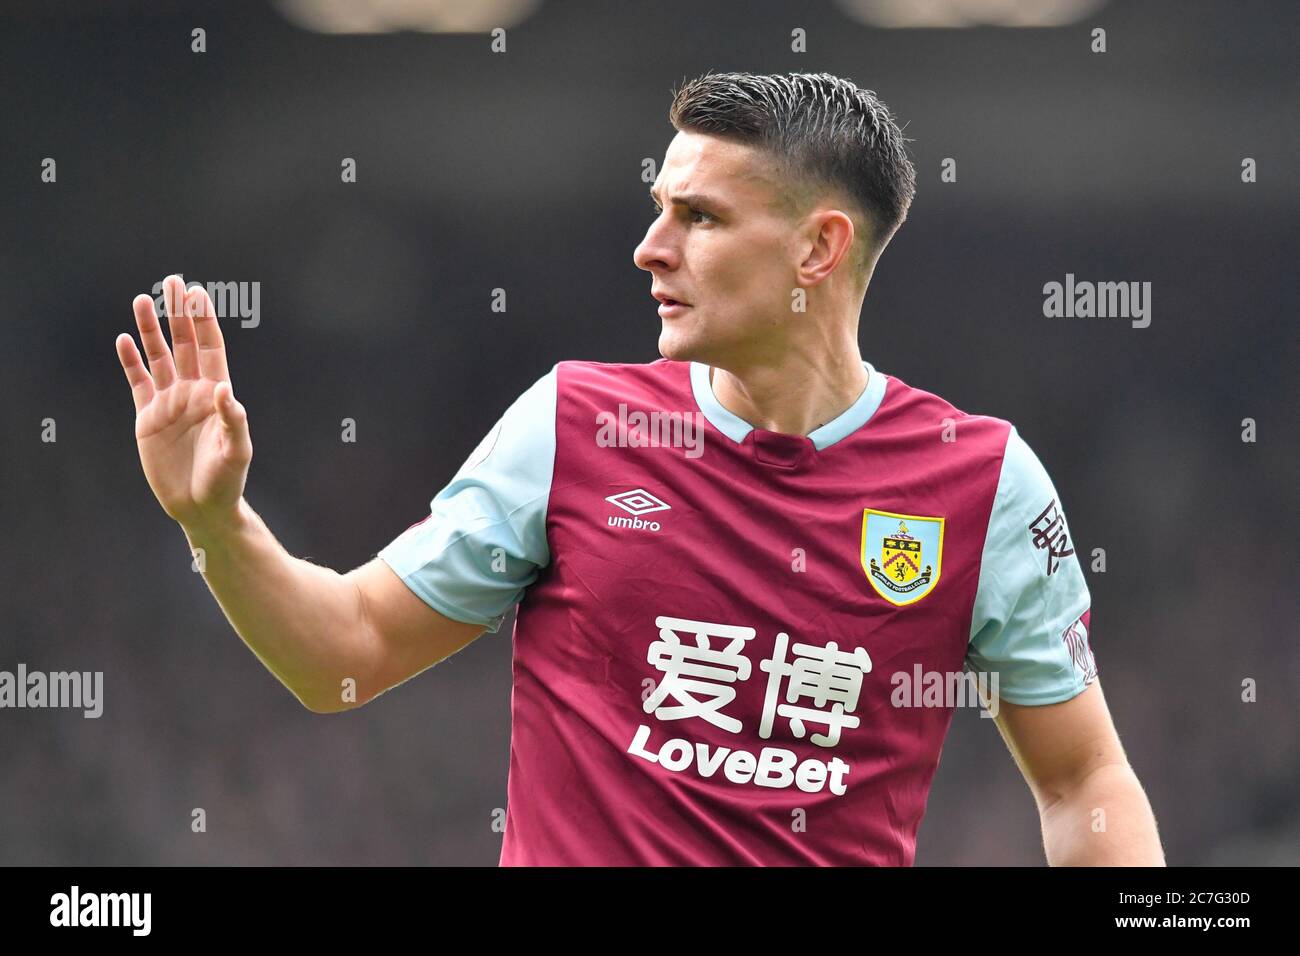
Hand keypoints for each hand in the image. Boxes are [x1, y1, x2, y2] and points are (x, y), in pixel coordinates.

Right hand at [116, 275, 251, 532]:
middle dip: (179, 314)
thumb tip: (226, 391)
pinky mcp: (148, 418)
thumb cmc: (226, 480)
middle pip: (185, 344)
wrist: (200, 506)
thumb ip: (233, 421)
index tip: (199, 294)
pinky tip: (124, 339)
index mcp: (217, 394)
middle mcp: (193, 392)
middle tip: (173, 281)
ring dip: (150, 330)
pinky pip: (138, 383)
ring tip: (142, 299)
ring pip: (159, 357)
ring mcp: (169, 403)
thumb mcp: (237, 451)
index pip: (211, 349)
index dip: (205, 322)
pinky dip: (131, 362)